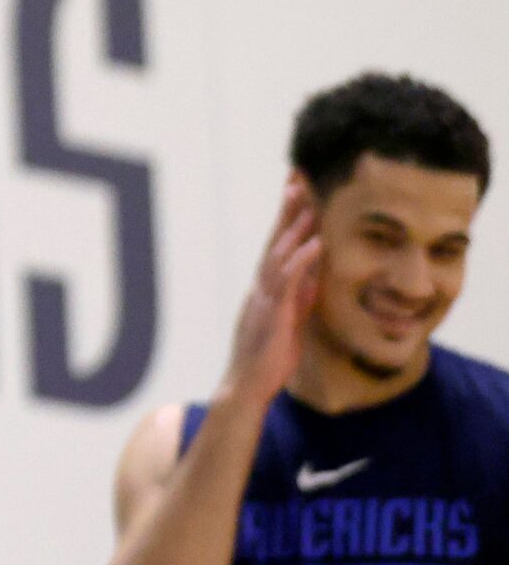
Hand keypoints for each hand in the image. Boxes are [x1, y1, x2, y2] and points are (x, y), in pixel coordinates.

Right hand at [224, 175, 320, 407]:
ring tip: (308, 200)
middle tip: (297, 178)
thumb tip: (316, 272)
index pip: (277, 245)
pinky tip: (317, 243)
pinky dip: (303, 259)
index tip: (296, 189)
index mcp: (267, 287)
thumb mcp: (292, 319)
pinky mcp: (274, 312)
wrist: (248, 386)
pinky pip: (289, 280)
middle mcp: (262, 286)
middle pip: (275, 240)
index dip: (287, 218)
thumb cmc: (269, 357)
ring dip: (294, 226)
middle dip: (287, 209)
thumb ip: (301, 294)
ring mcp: (265, 297)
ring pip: (279, 253)